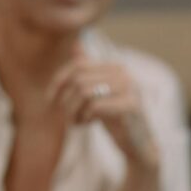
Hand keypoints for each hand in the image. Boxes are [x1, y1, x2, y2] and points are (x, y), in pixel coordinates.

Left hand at [49, 52, 160, 190]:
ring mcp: (129, 89)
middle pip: (79, 79)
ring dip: (73, 110)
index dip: (59, 81)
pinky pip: (95, 106)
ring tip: (76, 122)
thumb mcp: (101, 94)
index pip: (78, 65)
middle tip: (68, 117)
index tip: (50, 99)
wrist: (139, 146)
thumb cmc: (117, 120)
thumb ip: (90, 72)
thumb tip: (77, 44)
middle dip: (66, 100)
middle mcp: (124, 74)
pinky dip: (84, 117)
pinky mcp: (130, 106)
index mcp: (116, 68)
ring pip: (84, 91)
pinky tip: (87, 124)